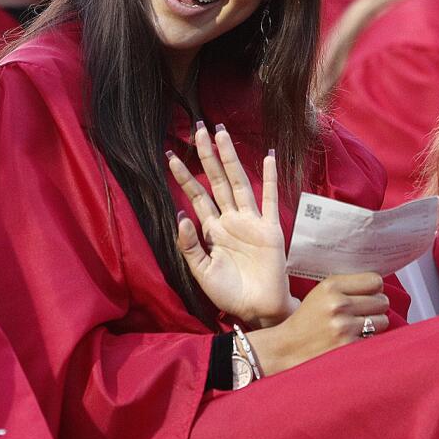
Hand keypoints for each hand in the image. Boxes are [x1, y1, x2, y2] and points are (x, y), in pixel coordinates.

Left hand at [168, 124, 293, 326]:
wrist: (257, 309)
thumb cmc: (229, 293)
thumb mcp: (201, 272)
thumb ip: (189, 245)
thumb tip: (180, 215)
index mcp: (211, 229)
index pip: (195, 196)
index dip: (183, 176)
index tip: (169, 156)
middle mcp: (230, 219)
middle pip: (216, 180)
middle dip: (207, 155)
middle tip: (198, 128)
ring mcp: (250, 220)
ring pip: (238, 182)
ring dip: (230, 158)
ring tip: (221, 133)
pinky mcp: (269, 228)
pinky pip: (268, 198)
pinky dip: (269, 178)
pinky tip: (268, 157)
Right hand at [247, 273, 389, 375]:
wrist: (287, 348)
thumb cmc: (307, 320)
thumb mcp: (320, 294)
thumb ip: (346, 286)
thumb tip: (379, 285)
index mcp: (331, 286)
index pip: (375, 281)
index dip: (374, 289)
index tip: (368, 295)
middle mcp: (338, 304)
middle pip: (382, 301)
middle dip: (376, 307)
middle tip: (363, 313)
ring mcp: (344, 327)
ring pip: (383, 320)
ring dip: (375, 325)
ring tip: (358, 327)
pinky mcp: (348, 347)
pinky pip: (375, 339)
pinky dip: (368, 341)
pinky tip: (353, 340)